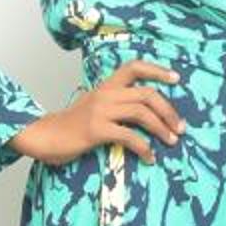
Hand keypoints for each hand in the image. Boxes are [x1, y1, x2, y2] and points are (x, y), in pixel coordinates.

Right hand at [14, 61, 184, 166]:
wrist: (45, 136)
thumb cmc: (72, 125)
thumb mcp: (94, 106)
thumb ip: (116, 104)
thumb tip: (147, 113)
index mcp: (106, 85)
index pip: (134, 67)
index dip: (157, 71)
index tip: (176, 79)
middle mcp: (105, 94)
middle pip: (147, 94)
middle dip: (168, 111)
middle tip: (180, 127)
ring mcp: (100, 111)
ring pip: (142, 113)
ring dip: (161, 129)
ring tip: (171, 141)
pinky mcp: (96, 130)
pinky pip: (129, 136)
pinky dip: (144, 148)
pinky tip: (149, 157)